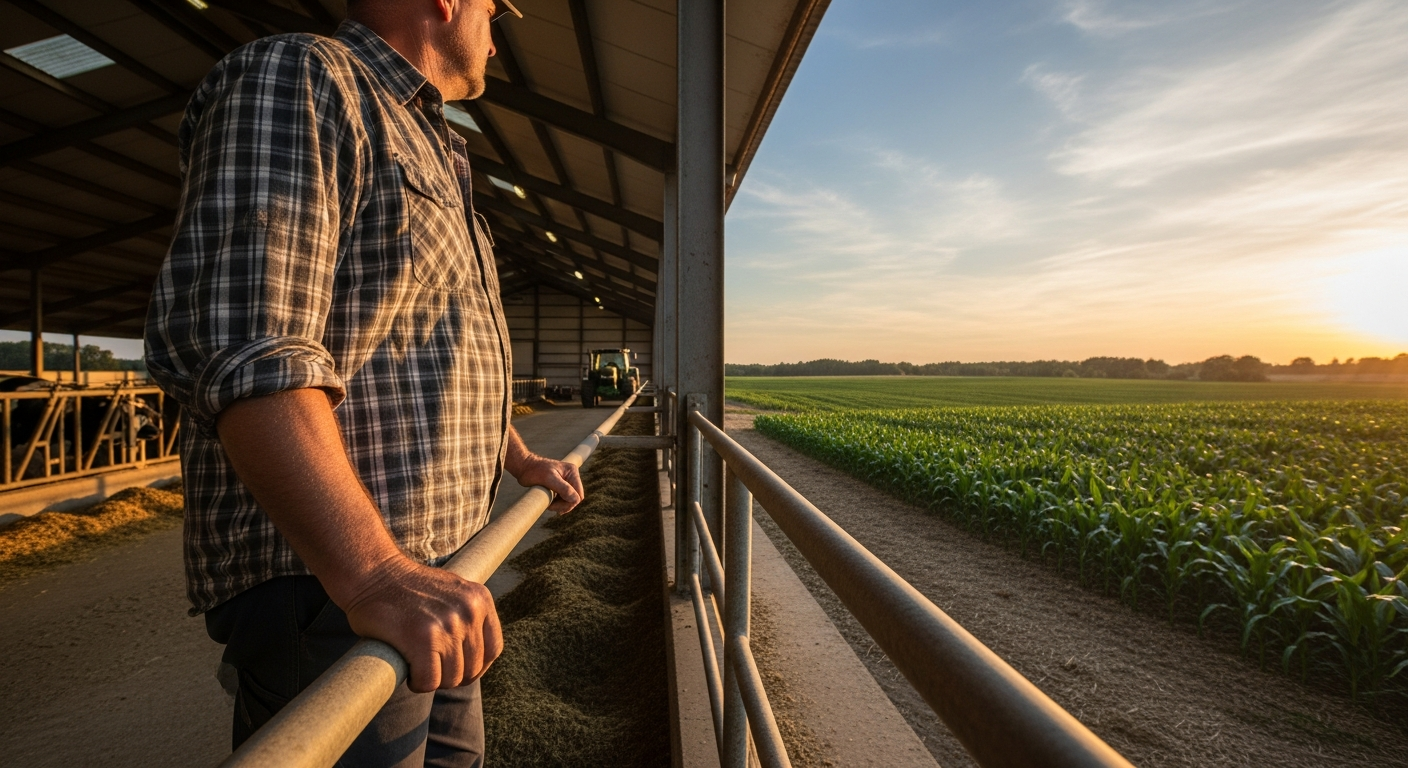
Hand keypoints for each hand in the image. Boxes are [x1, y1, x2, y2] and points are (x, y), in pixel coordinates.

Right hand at [341, 556, 502, 691]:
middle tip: (429, 665)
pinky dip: (417, 683)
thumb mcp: (451, 594)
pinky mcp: (423, 639)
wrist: (373, 575)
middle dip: (450, 675)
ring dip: (432, 679)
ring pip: (451, 679)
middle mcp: (469, 611)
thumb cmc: (407, 590)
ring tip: (417, 663)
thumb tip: (477, 660)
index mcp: (480, 599)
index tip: (456, 667)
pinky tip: (408, 669)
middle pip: (472, 669)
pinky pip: (429, 681)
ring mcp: (448, 625)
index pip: (493, 649)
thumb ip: (467, 617)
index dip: (476, 666)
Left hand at [512, 455, 583, 513]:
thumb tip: (576, 499)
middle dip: (564, 505)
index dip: (568, 503)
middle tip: (550, 507)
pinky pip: (564, 499)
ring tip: (549, 504)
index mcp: (572, 472)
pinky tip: (550, 502)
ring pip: (570, 500)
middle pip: (575, 498)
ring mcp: (566, 480)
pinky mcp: (561, 485)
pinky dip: (558, 503)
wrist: (524, 467)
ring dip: (560, 505)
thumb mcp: (548, 479)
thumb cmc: (534, 471)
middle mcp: (571, 475)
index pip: (578, 495)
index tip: (553, 505)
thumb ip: (563, 488)